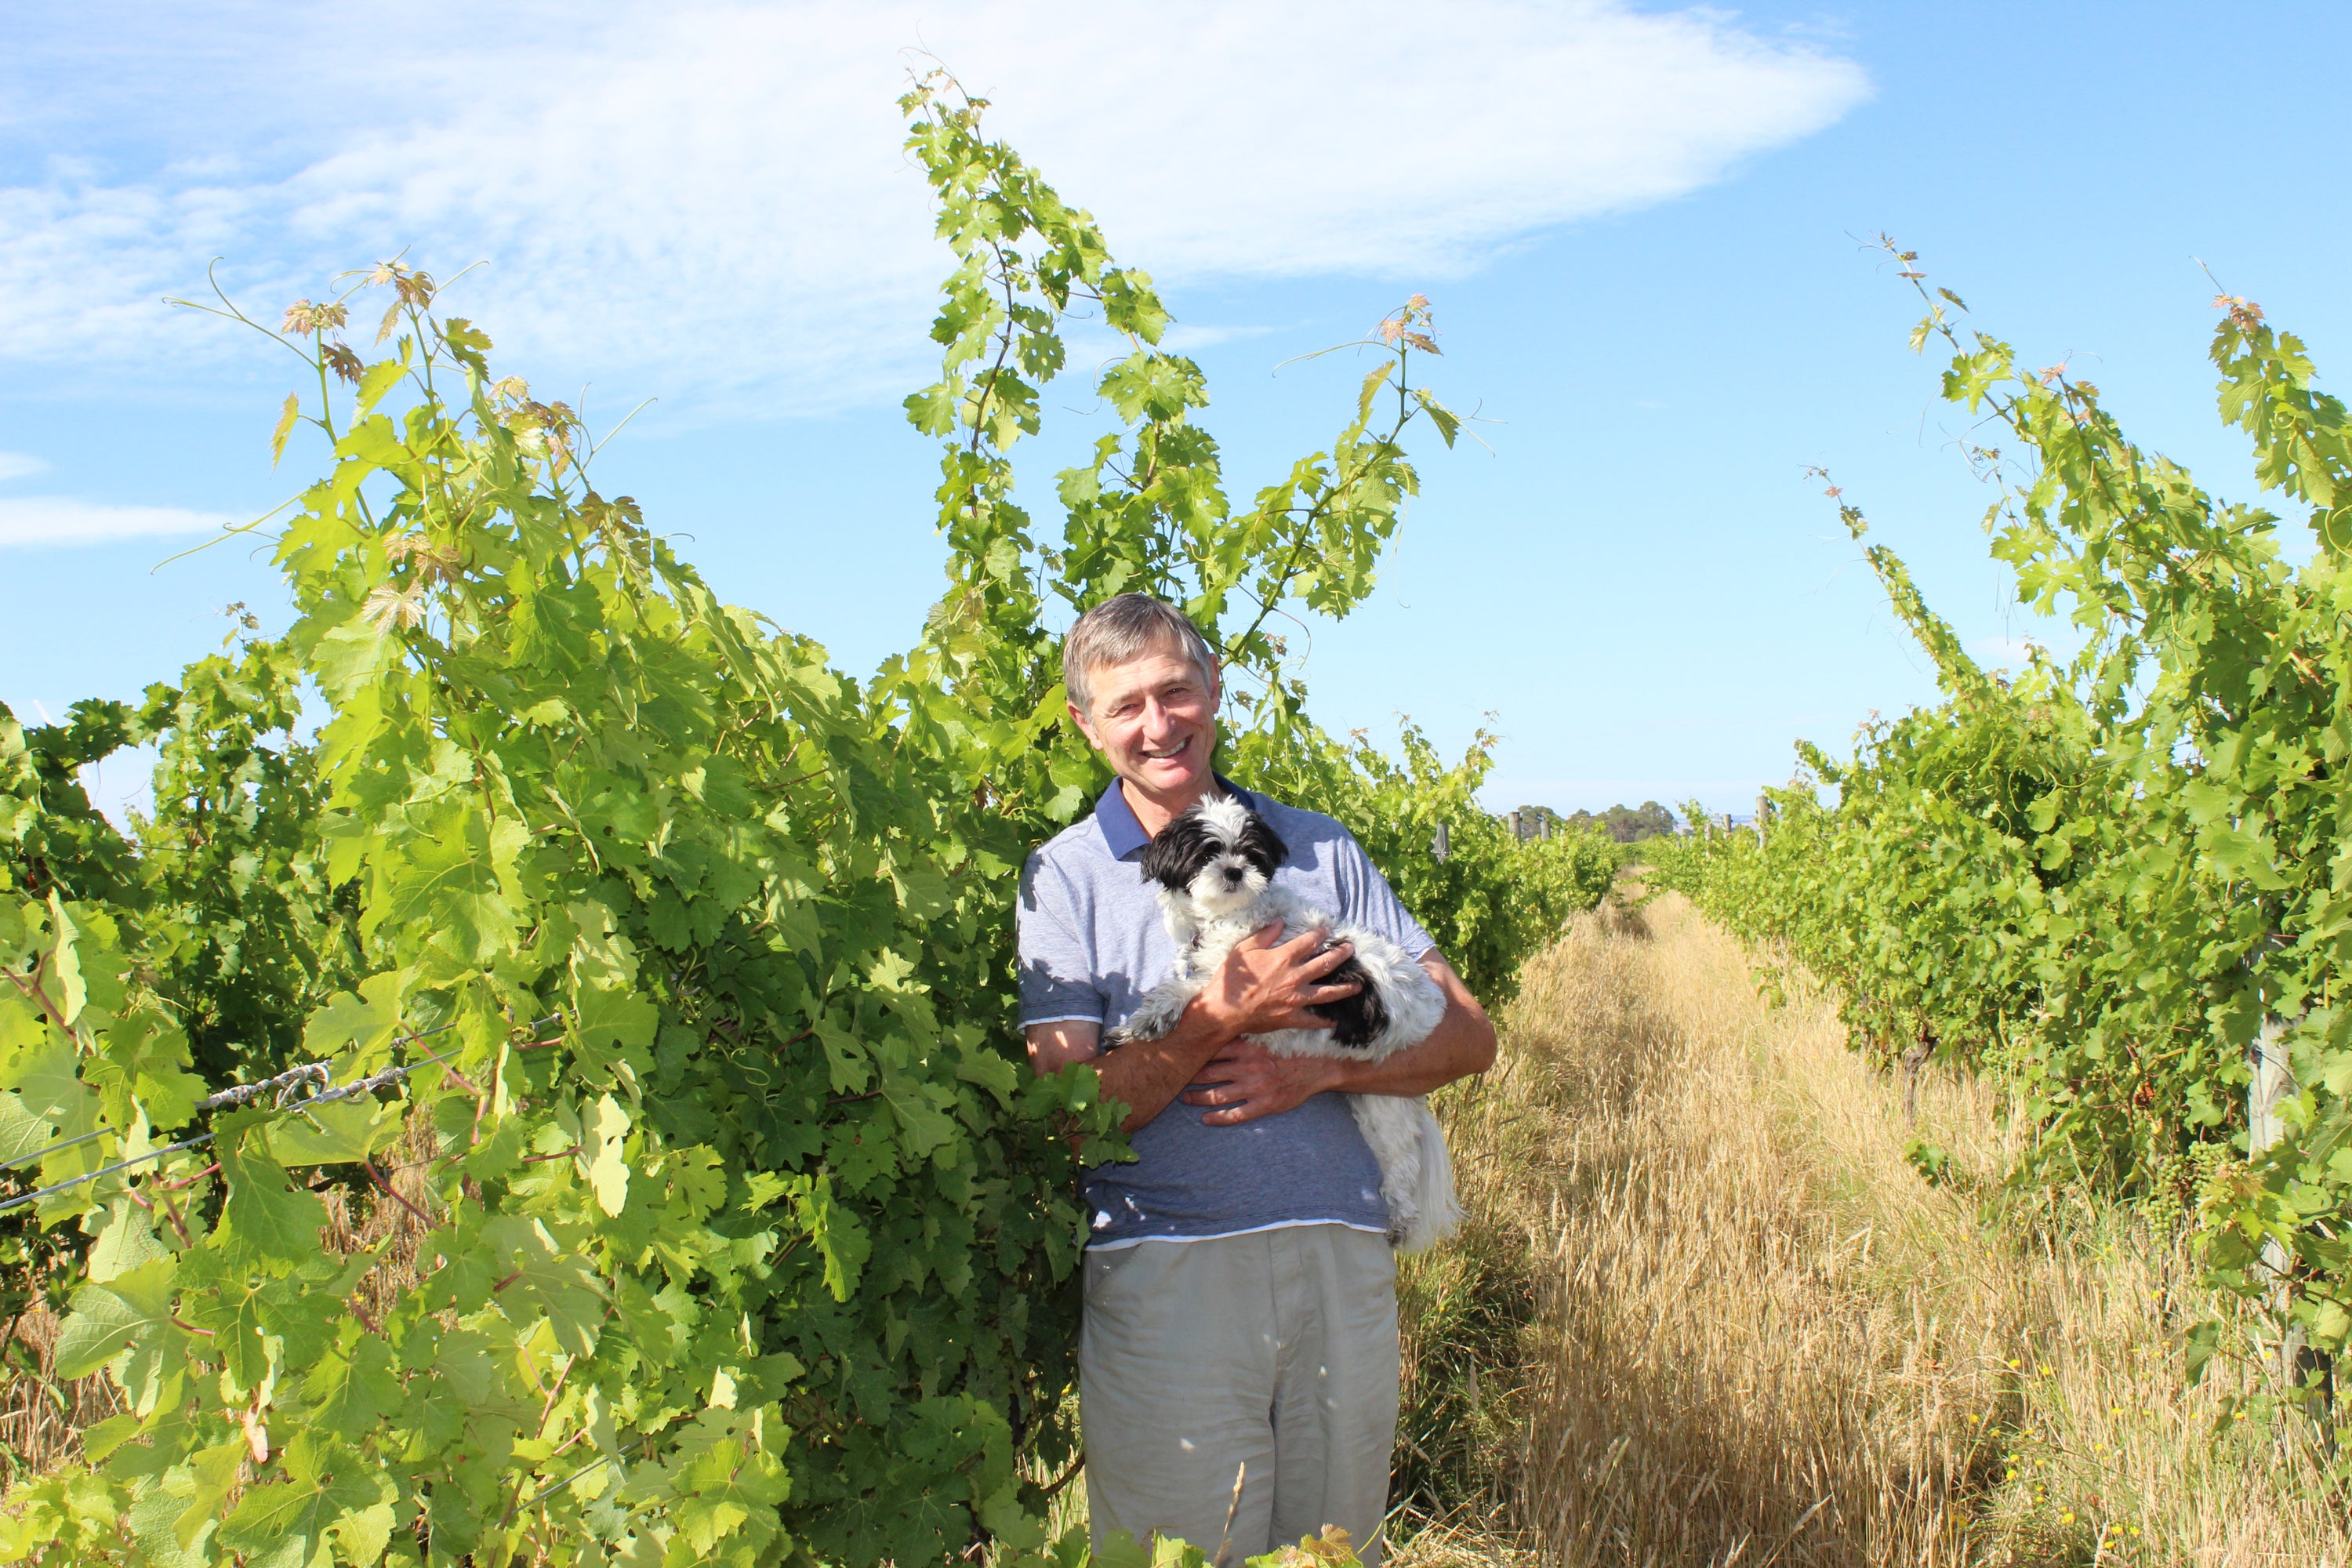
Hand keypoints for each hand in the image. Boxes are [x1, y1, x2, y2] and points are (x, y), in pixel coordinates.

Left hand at [1181, 1038, 1349, 1124]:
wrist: (1320, 1066)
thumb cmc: (1293, 1047)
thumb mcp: (1269, 1034)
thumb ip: (1246, 1033)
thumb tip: (1223, 1023)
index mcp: (1248, 1048)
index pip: (1212, 1049)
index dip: (1193, 1053)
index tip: (1178, 1054)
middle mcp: (1247, 1067)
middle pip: (1209, 1073)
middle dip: (1189, 1078)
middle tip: (1174, 1079)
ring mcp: (1255, 1088)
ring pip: (1217, 1095)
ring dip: (1197, 1098)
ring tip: (1185, 1099)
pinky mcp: (1265, 1105)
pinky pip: (1236, 1115)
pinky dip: (1218, 1118)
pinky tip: (1205, 1119)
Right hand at [1194, 922, 1361, 1039]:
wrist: (1225, 1010)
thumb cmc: (1232, 978)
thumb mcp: (1244, 949)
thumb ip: (1265, 935)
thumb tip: (1279, 921)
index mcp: (1283, 958)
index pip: (1309, 942)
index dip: (1320, 934)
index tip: (1327, 931)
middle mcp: (1295, 977)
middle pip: (1325, 964)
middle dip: (1340, 955)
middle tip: (1350, 950)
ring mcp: (1296, 999)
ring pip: (1328, 993)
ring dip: (1345, 988)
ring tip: (1358, 985)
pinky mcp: (1292, 1017)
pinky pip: (1314, 1020)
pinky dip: (1326, 1021)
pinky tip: (1335, 1021)